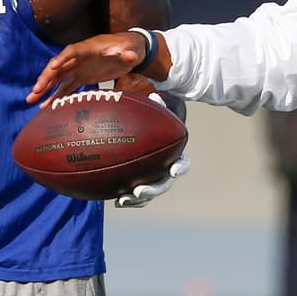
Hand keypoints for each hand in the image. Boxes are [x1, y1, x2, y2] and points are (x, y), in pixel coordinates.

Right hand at [27, 32, 149, 103]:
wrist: (131, 50)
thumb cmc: (130, 47)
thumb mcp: (131, 49)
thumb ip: (127, 53)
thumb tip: (130, 56)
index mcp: (88, 48)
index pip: (72, 52)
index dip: (62, 59)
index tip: (52, 66)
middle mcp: (79, 57)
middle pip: (59, 66)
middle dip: (47, 77)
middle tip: (36, 90)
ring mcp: (79, 68)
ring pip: (57, 78)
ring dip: (44, 88)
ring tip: (31, 99)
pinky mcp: (81, 77)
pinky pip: (66, 87)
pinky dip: (56, 96)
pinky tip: (45, 106)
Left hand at [115, 93, 189, 207]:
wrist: (145, 134)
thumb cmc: (153, 122)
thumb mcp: (156, 112)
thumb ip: (156, 106)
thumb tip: (153, 95)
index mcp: (175, 155)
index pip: (182, 163)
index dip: (180, 168)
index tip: (173, 170)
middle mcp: (166, 170)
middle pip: (164, 184)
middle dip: (152, 190)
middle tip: (139, 191)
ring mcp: (153, 179)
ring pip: (149, 194)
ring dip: (138, 200)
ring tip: (123, 200)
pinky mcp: (140, 184)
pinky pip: (135, 195)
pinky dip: (127, 199)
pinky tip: (114, 201)